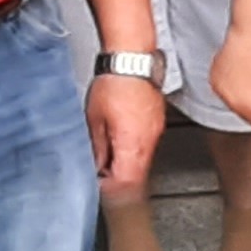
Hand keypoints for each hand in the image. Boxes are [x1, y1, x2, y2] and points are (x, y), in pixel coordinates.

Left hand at [88, 72, 166, 192]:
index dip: (111, 190)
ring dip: (126, 166)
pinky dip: (132, 152)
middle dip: (119, 181)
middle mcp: (148, 141)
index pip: (126, 182)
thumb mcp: (94, 120)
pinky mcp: (156, 122)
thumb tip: (97, 165)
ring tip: (107, 161)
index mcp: (132, 143)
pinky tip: (119, 144)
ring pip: (143, 162)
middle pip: (137, 176)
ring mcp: (155, 132)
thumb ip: (97, 148)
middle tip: (102, 179)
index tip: (99, 188)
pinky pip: (146, 146)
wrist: (132, 60)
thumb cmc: (114, 83)